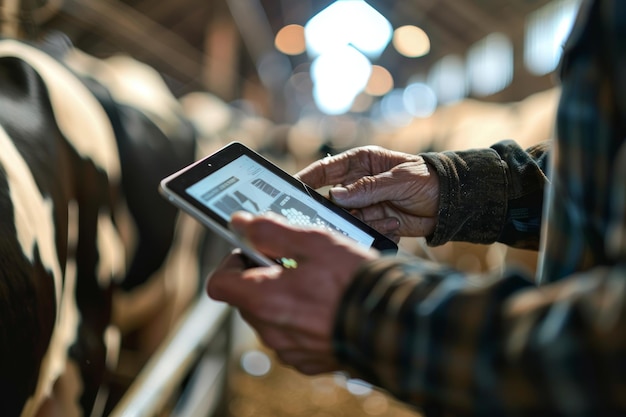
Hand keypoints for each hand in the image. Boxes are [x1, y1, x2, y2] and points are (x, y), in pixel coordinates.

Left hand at [206, 211, 376, 374]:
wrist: (395, 323)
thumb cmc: (355, 282)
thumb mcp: (313, 242)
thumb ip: (271, 232)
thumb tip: (241, 223)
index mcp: (264, 299)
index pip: (219, 284)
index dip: (230, 263)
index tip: (252, 250)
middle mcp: (271, 330)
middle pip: (246, 299)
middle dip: (261, 277)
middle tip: (292, 260)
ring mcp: (290, 349)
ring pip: (270, 318)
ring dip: (282, 299)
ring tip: (314, 282)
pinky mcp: (309, 361)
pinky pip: (292, 337)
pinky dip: (300, 321)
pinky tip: (326, 306)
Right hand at [296, 146, 439, 240]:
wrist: (451, 203)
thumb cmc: (428, 179)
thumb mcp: (399, 179)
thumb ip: (368, 188)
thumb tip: (336, 196)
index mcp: (361, 163)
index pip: (326, 169)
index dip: (308, 178)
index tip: (293, 188)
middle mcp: (359, 184)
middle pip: (333, 200)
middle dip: (339, 210)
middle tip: (344, 217)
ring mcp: (366, 204)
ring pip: (349, 218)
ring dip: (368, 221)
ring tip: (390, 215)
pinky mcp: (375, 221)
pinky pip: (365, 230)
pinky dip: (380, 229)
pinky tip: (397, 221)